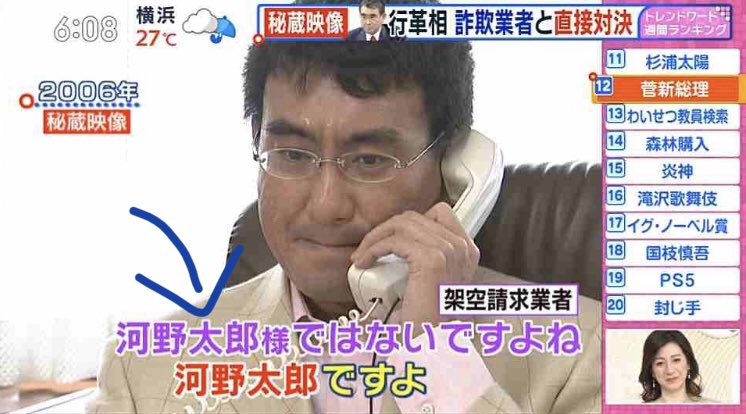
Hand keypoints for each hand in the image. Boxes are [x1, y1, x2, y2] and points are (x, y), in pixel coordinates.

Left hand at [350, 202, 479, 331]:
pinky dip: (374, 248)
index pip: (439, 212)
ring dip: (375, 238)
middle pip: (415, 216)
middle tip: (368, 249)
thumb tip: (398, 241)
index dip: (408, 222)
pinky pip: (394, 241)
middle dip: (386, 229)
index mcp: (467, 250)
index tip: (389, 239)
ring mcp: (449, 251)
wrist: (433, 344)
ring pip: (402, 224)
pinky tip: (364, 262)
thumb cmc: (429, 320)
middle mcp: (462, 247)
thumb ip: (428, 259)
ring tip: (363, 256)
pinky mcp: (432, 260)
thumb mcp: (433, 282)